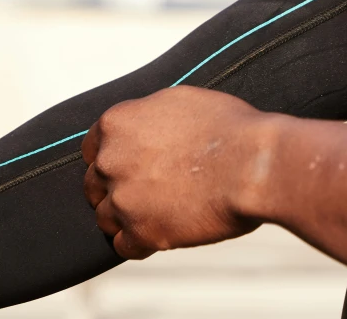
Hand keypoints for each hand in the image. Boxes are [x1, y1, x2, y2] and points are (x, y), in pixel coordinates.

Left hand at [81, 86, 272, 259]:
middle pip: (94, 185)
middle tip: (147, 192)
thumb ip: (148, 116)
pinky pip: (124, 245)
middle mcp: (111, 161)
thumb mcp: (181, 101)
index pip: (92, 147)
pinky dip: (142, 242)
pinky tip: (166, 231)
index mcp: (117, 123)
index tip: (127, 166)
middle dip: (116, 189)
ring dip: (127, 218)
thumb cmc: (230, 130)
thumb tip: (144, 126)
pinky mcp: (141, 233)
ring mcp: (123, 199)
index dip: (111, 158)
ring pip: (106, 217)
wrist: (254, 164)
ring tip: (161, 213)